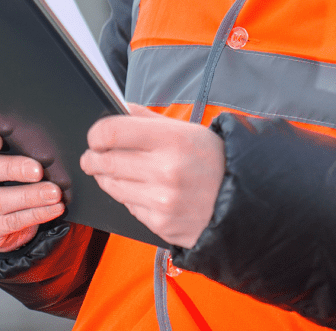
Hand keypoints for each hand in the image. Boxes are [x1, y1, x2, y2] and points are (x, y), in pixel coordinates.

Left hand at [80, 104, 224, 248]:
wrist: (243, 200)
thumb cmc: (213, 159)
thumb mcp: (187, 130)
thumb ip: (147, 120)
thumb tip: (117, 109)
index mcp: (173, 139)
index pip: (112, 132)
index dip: (96, 133)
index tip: (95, 136)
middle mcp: (166, 171)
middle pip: (106, 161)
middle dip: (93, 158)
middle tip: (92, 156)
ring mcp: (162, 201)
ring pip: (113, 186)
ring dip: (106, 178)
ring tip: (110, 171)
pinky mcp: (161, 225)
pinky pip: (129, 207)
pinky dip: (128, 197)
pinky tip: (139, 189)